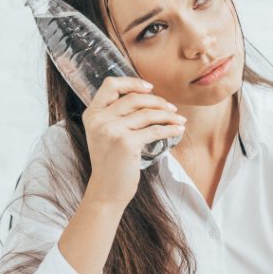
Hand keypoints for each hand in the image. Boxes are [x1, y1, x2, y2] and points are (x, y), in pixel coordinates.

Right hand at [82, 76, 186, 207]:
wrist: (106, 191)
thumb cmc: (111, 163)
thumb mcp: (106, 135)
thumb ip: (117, 116)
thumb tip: (147, 98)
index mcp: (92, 114)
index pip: (110, 85)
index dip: (132, 82)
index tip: (149, 87)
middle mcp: (99, 120)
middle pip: (134, 98)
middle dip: (157, 101)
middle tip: (171, 108)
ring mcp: (112, 130)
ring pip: (147, 114)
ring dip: (167, 115)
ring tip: (179, 120)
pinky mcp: (126, 143)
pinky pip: (154, 130)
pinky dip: (170, 129)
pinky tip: (178, 130)